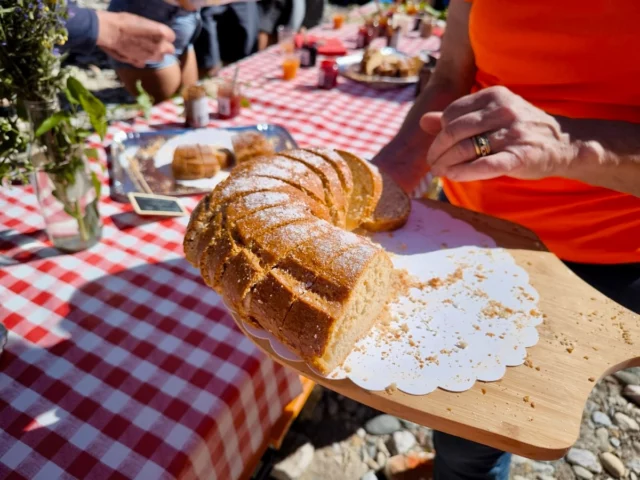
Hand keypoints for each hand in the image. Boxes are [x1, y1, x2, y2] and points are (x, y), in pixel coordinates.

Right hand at [95, 11, 175, 67]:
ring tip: (145, 48)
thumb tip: (157, 36)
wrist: (109, 31)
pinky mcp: (141, 62)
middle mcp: (160, 46)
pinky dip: (143, 59)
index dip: (165, 36)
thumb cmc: (124, 21)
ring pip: (160, 58)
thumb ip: (154, 31)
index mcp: (162, 33)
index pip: (171, 37)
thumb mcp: (143, 21)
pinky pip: (146, 62)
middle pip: (170, 50)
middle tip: (155, 43)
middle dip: (164, 47)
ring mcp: (151, 56)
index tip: (159, 34)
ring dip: (156, 54)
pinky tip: (135, 52)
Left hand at [421, 86, 575, 181]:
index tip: (437, 146)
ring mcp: (512, 133)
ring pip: (465, 149)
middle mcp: (503, 110)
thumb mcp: (491, 115)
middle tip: (432, 163)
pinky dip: (463, 172)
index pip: (452, 113)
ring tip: (440, 172)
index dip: (439, 132)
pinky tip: (453, 176)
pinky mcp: (519, 156)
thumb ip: (457, 117)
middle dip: (437, 150)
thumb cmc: (519, 130)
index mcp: (494, 96)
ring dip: (446, 164)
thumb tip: (424, 121)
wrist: (563, 143)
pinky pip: (483, 165)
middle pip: (454, 131)